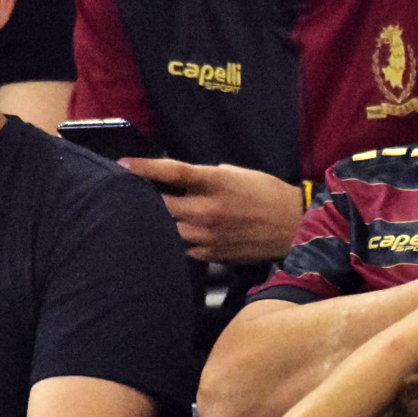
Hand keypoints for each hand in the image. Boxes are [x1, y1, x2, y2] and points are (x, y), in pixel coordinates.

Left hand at [122, 158, 303, 263]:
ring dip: (158, 221)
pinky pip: (181, 247)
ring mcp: (208, 235)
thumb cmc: (267, 194)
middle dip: (145, 197)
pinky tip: (174, 232)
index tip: (124, 163)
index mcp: (216, 182)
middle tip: (133, 192)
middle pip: (160, 203)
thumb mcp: (237, 173)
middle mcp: (208, 209)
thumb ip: (206, 176)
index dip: (144, 167)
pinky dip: (175, 238)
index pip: (172, 171)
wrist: (294, 227)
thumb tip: (179, 179)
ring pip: (167, 228)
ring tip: (150, 215)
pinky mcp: (211, 254)